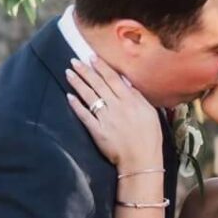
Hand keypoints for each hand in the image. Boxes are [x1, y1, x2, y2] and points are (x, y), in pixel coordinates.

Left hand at [66, 53, 164, 175]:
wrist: (142, 161)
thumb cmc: (150, 137)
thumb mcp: (150, 112)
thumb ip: (137, 96)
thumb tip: (127, 83)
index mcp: (130, 100)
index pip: (113, 79)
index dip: (101, 67)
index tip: (91, 57)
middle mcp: (116, 106)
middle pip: (98, 84)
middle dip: (85, 71)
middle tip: (74, 60)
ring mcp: (106, 119)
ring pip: (89, 97)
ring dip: (78, 83)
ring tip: (68, 73)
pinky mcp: (97, 131)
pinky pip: (85, 116)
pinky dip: (76, 105)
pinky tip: (69, 96)